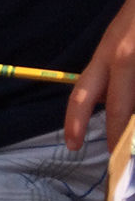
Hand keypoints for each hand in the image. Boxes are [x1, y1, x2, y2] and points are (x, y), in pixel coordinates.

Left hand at [67, 0, 134, 151]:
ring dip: (134, 120)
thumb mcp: (118, 43)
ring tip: (132, 135)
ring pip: (134, 104)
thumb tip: (107, 103)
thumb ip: (111, 72)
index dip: (75, 122)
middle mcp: (123, 58)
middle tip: (119, 157)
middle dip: (119, 136)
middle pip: (120, 108)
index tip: (73, 144)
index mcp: (107, 56)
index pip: (81, 94)